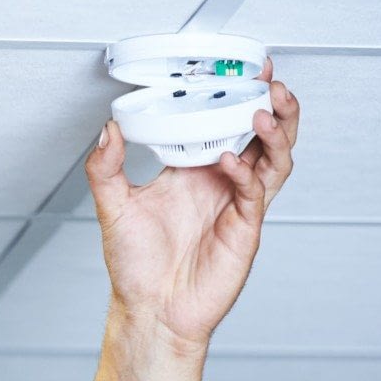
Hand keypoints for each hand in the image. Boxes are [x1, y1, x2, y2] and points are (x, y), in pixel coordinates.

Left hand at [85, 56, 300, 351]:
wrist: (151, 311)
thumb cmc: (137, 267)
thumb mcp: (113, 207)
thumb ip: (106, 168)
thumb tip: (106, 129)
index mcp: (194, 171)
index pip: (224, 123)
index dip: (236, 96)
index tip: (239, 69)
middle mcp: (220, 183)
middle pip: (263, 134)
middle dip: (272, 105)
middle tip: (269, 80)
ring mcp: (237, 204)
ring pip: (274, 158)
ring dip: (274, 131)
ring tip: (264, 109)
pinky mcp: (244, 228)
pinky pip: (254, 192)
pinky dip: (246, 172)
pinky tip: (228, 160)